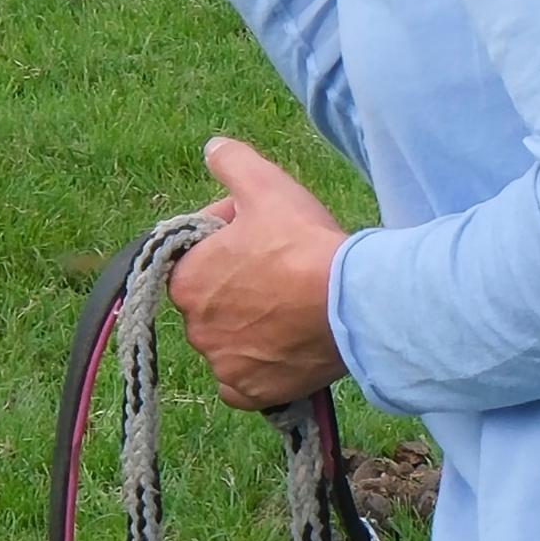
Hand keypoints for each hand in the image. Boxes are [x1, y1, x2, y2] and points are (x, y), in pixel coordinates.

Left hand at [169, 135, 351, 406]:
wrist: (352, 301)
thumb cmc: (302, 242)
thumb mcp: (265, 185)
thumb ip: (231, 162)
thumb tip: (213, 147)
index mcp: (187, 280)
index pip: (195, 261)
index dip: (225, 244)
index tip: (258, 236)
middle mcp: (195, 327)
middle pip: (213, 304)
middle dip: (237, 287)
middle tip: (280, 271)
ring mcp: (224, 364)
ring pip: (228, 343)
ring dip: (249, 328)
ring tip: (289, 308)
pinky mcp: (252, 393)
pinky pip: (243, 383)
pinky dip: (257, 369)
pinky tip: (280, 349)